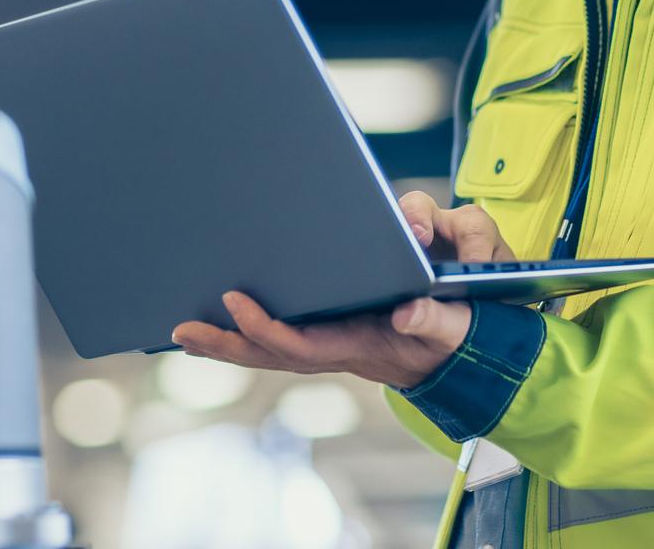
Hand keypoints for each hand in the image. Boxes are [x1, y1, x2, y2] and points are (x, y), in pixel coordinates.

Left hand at [170, 196, 513, 387]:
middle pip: (272, 352)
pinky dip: (250, 331)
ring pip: (270, 349)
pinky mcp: (334, 331)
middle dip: (226, 343)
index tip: (233, 301)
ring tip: (185, 330)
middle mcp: (340, 347)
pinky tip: (222, 320)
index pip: (302, 344)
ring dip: (229, 341)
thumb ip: (435, 317)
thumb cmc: (464, 329)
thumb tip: (405, 312)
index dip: (264, 326)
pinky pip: (282, 336)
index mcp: (362, 345)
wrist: (474, 349)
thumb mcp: (458, 321)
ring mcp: (333, 342)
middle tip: (178, 331)